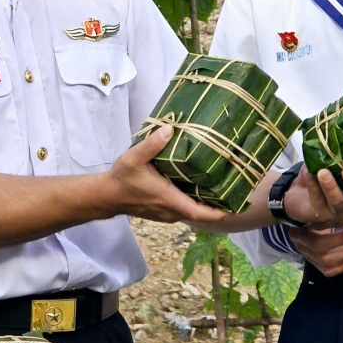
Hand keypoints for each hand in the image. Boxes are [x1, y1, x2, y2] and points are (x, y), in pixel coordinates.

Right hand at [105, 127, 226, 223]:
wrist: (107, 196)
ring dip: (206, 207)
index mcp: (167, 199)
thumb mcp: (134, 157)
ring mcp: (166, 214)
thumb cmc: (122, 178)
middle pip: (199, 214)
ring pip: (191, 213)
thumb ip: (152, 143)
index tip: (232, 209)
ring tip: (222, 190)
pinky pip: (184, 211)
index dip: (215, 213)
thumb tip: (170, 128)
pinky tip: (200, 190)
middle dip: (217, 208)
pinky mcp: (162, 212)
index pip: (196, 212)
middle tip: (235, 193)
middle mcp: (170, 210)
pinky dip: (195, 204)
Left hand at [282, 165, 342, 226]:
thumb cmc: (321, 171)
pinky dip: (313, 185)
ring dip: (331, 186)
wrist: (298, 192)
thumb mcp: (333, 157)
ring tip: (323, 172)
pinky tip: (309, 173)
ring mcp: (337, 208)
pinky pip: (317, 198)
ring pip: (338, 201)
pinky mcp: (320, 212)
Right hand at [290, 216, 342, 276]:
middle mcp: (303, 249)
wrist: (301, 229)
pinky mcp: (318, 267)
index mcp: (300, 235)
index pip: (319, 237)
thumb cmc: (311, 218)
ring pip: (327, 264)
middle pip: (323, 253)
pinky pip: (331, 271)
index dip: (338, 232)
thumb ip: (332, 217)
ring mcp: (310, 259)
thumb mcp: (318, 214)